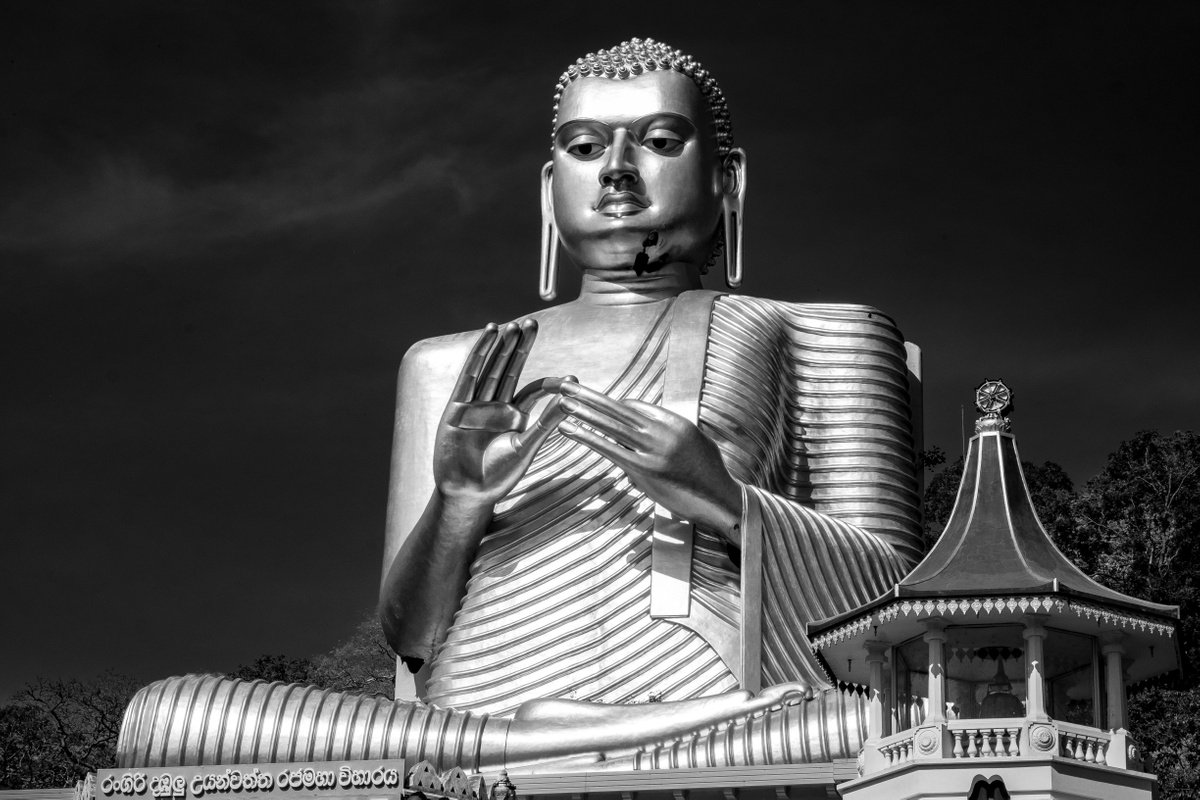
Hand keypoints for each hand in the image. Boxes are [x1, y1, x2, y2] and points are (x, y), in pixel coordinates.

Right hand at [434, 320, 569, 506]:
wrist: (468, 493)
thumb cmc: (499, 475)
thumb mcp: (527, 446)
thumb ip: (547, 422)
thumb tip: (572, 400)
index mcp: (515, 416)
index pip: (533, 389)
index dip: (549, 381)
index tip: (570, 376)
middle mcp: (496, 405)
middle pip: (510, 369)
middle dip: (520, 346)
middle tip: (532, 324)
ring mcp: (476, 404)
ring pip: (490, 367)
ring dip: (500, 346)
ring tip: (511, 325)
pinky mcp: (457, 406)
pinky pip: (470, 374)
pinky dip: (479, 354)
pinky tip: (489, 335)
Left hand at [556, 382, 742, 537]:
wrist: (720, 498)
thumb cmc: (708, 474)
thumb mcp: (693, 443)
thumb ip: (667, 435)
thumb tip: (642, 432)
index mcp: (674, 421)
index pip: (636, 407)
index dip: (612, 405)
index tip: (594, 402)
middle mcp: (662, 431)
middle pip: (618, 409)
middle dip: (589, 397)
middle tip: (567, 386)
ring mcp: (652, 449)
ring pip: (611, 425)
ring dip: (583, 412)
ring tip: (563, 402)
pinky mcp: (643, 469)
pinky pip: (610, 448)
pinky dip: (587, 437)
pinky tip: (570, 429)